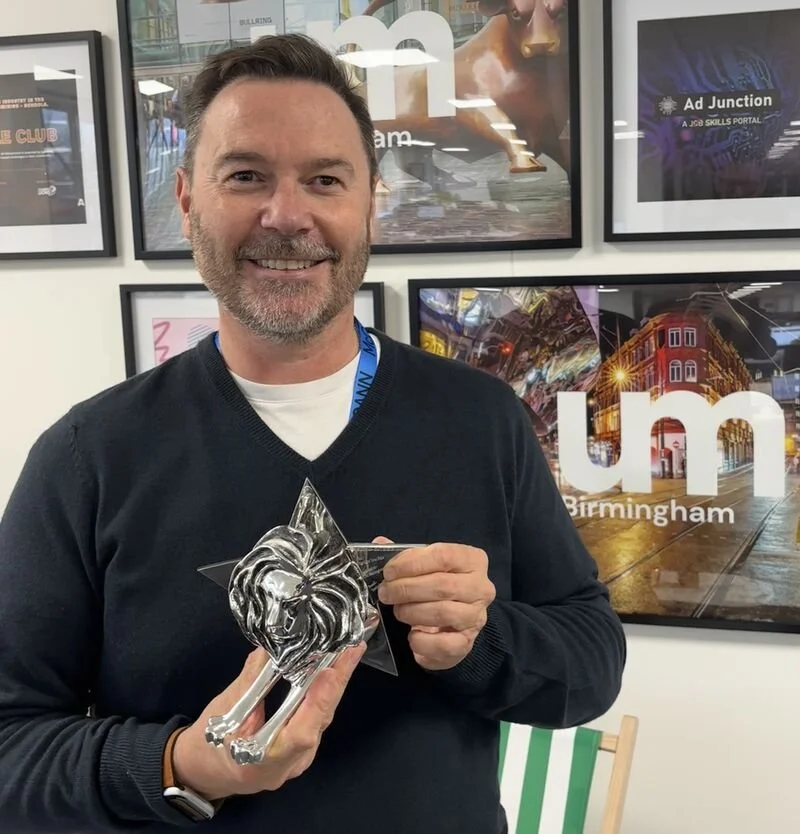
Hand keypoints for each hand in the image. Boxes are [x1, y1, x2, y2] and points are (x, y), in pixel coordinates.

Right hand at [172, 642, 364, 799]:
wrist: (204, 773)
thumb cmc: (208, 744)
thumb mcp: (223, 712)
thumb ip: (250, 681)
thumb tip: (271, 648)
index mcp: (263, 762)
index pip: (300, 734)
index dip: (317, 702)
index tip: (329, 672)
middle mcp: (289, 763)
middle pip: (320, 720)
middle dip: (337, 682)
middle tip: (352, 648)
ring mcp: (300, 757)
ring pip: (323, 717)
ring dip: (337, 683)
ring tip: (350, 650)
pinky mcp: (302, 747)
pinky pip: (318, 717)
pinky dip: (327, 691)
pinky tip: (336, 668)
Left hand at [375, 538, 495, 670]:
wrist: (450, 622)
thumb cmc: (436, 585)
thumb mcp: (423, 565)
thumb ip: (405, 555)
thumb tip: (380, 542)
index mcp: (472, 560)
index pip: (443, 556)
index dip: (411, 563)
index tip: (389, 572)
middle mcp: (481, 588)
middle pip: (442, 585)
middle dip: (406, 589)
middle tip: (386, 593)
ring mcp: (476, 617)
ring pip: (443, 613)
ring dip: (412, 612)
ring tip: (397, 610)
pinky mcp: (467, 643)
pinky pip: (444, 644)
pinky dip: (422, 641)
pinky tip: (412, 635)